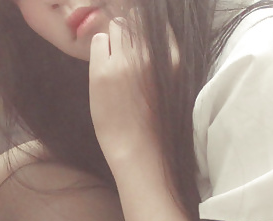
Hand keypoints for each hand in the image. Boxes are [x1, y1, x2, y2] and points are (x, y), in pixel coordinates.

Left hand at [89, 16, 178, 169]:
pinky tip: (105, 69)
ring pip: (117, 27)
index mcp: (173, 57)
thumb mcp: (171, 82)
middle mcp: (150, 55)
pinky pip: (99, 40)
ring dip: (114, 40)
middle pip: (135, 20)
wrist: (140, 149)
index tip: (141, 44)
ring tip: (116, 63)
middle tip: (126, 54)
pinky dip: (100, 49)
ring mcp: (125, 61)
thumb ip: (162, 57)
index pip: (156, 22)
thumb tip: (144, 32)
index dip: (145, 29)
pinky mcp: (103, 71)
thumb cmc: (156, 120)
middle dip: (129, 32)